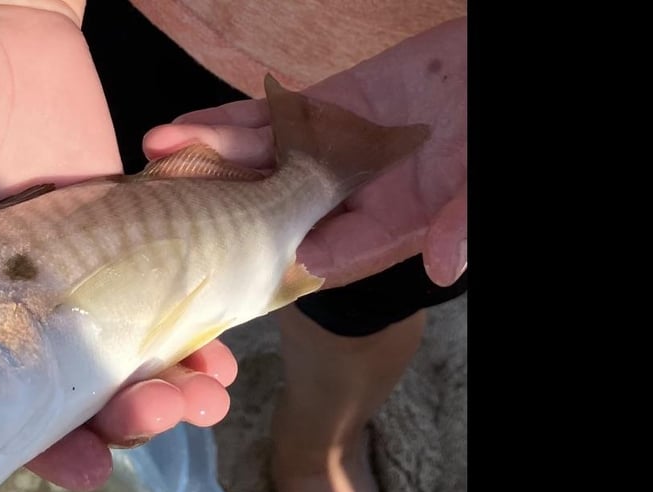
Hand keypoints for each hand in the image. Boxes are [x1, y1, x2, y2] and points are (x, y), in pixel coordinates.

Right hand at [0, 3, 235, 491]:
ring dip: (167, 386)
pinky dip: (193, 328)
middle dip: (119, 417)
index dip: (36, 445)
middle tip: (158, 415)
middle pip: (73, 390)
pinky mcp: (124, 238)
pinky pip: (164, 295)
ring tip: (207, 396)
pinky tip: (222, 350)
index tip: (85, 471)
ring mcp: (79, 275)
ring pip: (125, 354)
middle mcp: (21, 306)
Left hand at [142, 17, 466, 289]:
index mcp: (392, 222)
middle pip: (277, 209)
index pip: (330, 252)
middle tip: (169, 215)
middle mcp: (354, 192)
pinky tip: (189, 125)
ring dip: (212, 159)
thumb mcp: (482, 177)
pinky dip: (233, 119)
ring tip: (158, 157)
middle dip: (223, 210)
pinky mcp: (330, 103)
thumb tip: (444, 267)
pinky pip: (276, 115)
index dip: (284, 260)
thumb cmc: (490, 133)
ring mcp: (336, 145)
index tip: (237, 268)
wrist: (494, 62)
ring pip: (265, 160)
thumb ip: (461, 219)